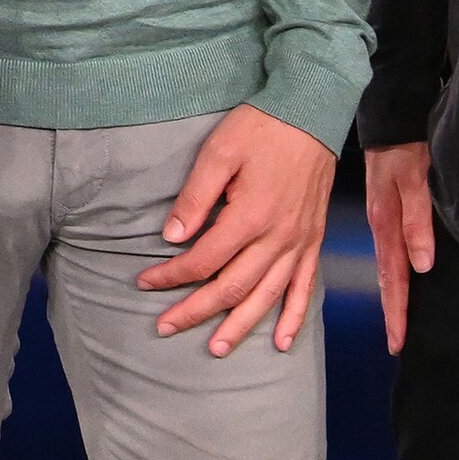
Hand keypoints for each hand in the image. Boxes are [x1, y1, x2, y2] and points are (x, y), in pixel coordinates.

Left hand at [135, 105, 336, 354]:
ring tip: (216, 348)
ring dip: (241, 326)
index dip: (171, 276)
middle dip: (196, 311)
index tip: (145, 283)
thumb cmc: (261, 128)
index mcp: (251, 216)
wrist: (311, 111)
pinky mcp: (313, 241)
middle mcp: (278, 237)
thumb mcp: (218, 152)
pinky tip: (283, 342)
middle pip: (232, 287)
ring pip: (267, 297)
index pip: (203, 260)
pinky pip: (305, 288)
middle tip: (166, 327)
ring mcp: (299, 242)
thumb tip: (172, 236)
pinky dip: (294, 318)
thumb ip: (195, 197)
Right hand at [362, 142, 436, 355]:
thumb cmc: (404, 145)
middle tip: (397, 344)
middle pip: (388, 278)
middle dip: (393, 311)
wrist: (391, 115)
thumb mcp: (413, 179)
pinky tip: (399, 278)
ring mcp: (383, 219)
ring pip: (388, 266)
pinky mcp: (388, 210)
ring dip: (393, 295)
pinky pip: (390, 250)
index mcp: (386, 224)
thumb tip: (422, 265)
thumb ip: (417, 220)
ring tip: (398, 321)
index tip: (398, 342)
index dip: (397, 310)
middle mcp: (382, 226)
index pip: (394, 278)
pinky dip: (393, 272)